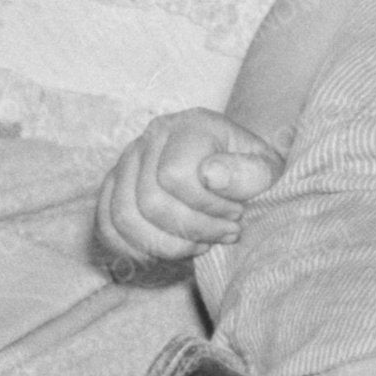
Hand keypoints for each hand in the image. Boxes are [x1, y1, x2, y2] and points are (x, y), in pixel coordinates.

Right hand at [96, 108, 284, 271]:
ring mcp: (126, 162)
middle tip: (222, 234)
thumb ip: (250, 172)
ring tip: (199, 243)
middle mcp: (151, 137)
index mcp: (189, 126)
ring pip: (124, 218)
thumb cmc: (251, 177)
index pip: (175, 176)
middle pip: (148, 201)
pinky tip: (171, 248)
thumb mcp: (269, 173)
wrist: (234, 177)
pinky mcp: (113, 187)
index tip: (235, 215)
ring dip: (165, 244)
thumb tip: (209, 175)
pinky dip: (137, 249)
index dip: (207, 208)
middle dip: (190, 230)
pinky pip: (107, 227)